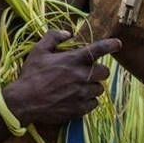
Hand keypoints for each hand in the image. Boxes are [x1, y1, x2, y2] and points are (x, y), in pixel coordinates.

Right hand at [5, 31, 120, 126]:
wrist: (25, 101)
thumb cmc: (31, 74)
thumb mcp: (38, 50)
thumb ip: (53, 37)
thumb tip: (68, 33)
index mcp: (73, 60)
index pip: (98, 50)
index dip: (110, 45)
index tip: (118, 44)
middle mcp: (82, 76)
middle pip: (104, 72)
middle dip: (98, 70)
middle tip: (86, 71)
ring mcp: (82, 94)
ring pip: (99, 89)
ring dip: (92, 86)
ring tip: (79, 86)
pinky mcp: (80, 109)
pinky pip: (94, 103)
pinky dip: (89, 100)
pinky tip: (77, 98)